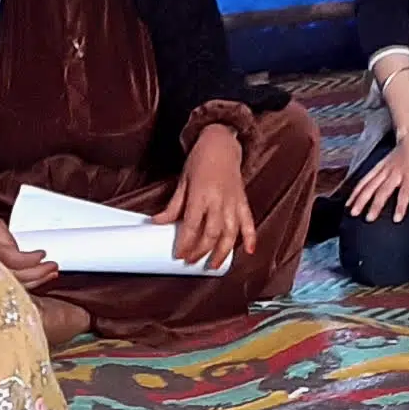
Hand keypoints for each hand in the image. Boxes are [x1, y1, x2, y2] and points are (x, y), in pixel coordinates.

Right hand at [0, 202, 57, 284]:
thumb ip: (10, 241)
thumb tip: (26, 257)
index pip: (17, 261)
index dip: (33, 260)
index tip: (44, 254)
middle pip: (19, 277)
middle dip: (39, 274)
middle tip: (54, 267)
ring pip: (14, 286)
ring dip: (35, 282)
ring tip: (49, 274)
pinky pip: (6, 286)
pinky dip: (22, 285)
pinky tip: (33, 281)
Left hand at [160, 126, 254, 267]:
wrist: (221, 144)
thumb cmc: (200, 161)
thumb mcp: (183, 181)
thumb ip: (174, 205)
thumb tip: (157, 222)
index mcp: (200, 195)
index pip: (191, 226)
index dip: (185, 244)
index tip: (178, 255)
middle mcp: (218, 201)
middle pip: (211, 234)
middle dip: (200, 251)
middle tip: (191, 261)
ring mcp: (233, 202)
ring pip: (230, 234)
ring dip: (222, 252)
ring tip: (214, 265)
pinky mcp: (243, 201)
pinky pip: (249, 222)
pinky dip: (251, 237)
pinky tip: (249, 251)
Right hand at [346, 116, 408, 223]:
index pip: (405, 192)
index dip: (401, 205)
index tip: (397, 219)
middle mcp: (395, 172)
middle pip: (383, 190)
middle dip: (375, 204)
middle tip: (369, 218)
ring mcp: (384, 169)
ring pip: (370, 184)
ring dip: (361, 198)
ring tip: (353, 212)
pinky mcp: (378, 167)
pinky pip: (366, 179)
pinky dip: (357, 189)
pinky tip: (350, 200)